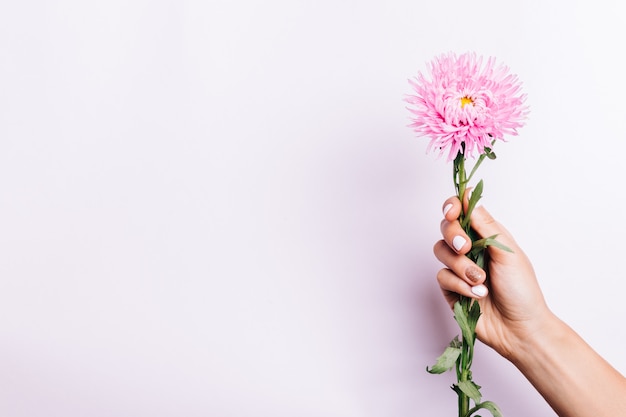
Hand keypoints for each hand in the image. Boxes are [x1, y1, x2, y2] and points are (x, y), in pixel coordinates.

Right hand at [433, 196, 554, 358]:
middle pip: (446, 228)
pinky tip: (477, 295)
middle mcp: (471, 249)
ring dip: (460, 266)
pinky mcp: (451, 288)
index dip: (453, 207)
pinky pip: (442, 276)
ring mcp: (459, 268)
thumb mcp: (509, 253)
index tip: (452, 212)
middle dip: (453, 236)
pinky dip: (459, 285)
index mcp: (486, 236)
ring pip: (441, 252)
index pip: (462, 211)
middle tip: (465, 247)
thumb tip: (468, 197)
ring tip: (480, 281)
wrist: (520, 329)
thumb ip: (485, 225)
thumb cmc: (523, 291)